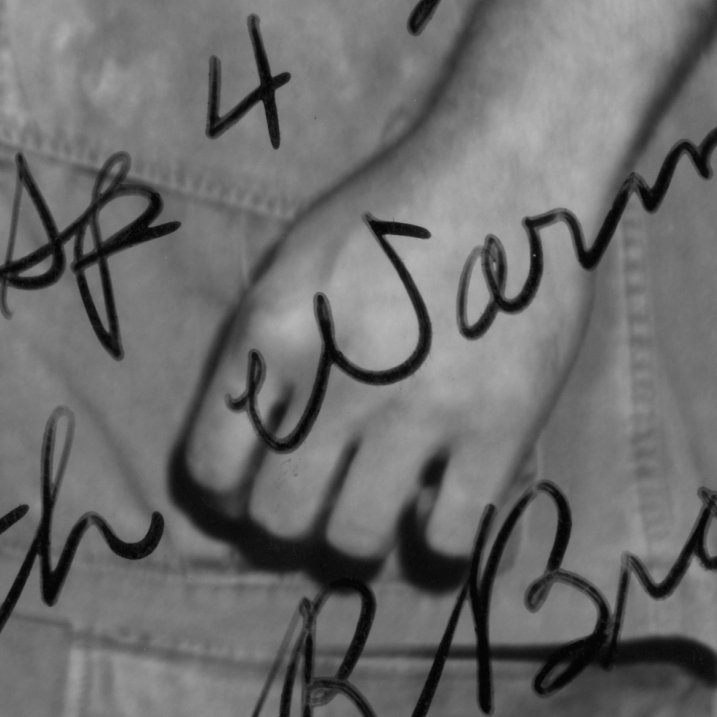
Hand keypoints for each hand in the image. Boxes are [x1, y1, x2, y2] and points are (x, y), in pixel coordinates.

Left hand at [170, 108, 597, 580]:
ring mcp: (418, 411)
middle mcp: (334, 380)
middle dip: (290, 524)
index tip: (248, 493)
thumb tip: (242, 445)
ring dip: (359, 538)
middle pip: (278, 519)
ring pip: (354, 542)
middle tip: (318, 504)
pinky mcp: (498, 431)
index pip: (210, 466)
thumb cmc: (394, 212)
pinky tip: (440, 510)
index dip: (225, 495)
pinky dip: (438, 544)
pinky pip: (449, 542)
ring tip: (377, 509)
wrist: (506, 172)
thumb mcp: (294, 262)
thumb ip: (263, 349)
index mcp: (272, 333)